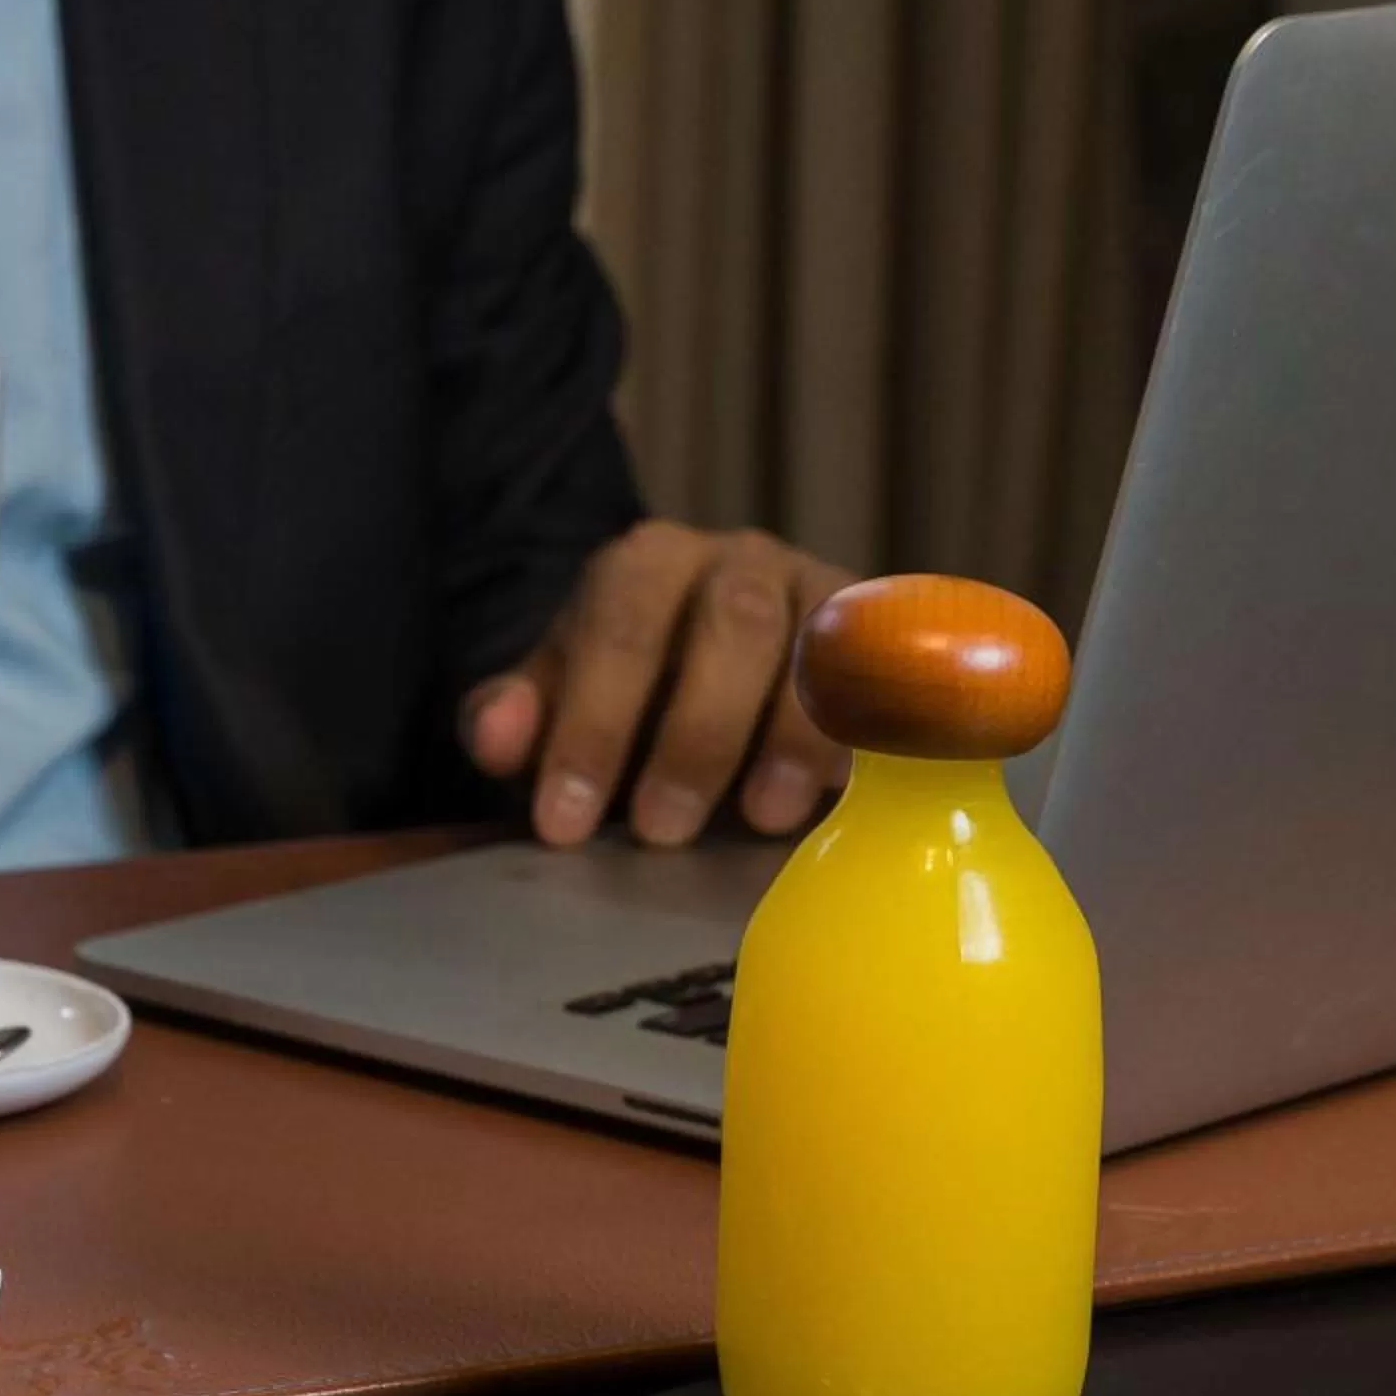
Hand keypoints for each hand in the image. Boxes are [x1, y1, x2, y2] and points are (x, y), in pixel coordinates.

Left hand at [463, 521, 853, 846]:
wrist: (734, 654)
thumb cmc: (639, 690)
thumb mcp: (567, 697)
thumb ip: (523, 714)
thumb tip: (496, 740)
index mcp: (648, 564)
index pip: (618, 627)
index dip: (592, 725)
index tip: (564, 822)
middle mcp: (742, 563)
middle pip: (731, 627)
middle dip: (694, 734)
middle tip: (660, 833)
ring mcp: (825, 593)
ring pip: (824, 649)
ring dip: (794, 737)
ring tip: (762, 819)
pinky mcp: (892, 641)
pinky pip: (899, 677)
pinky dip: (879, 730)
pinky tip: (853, 792)